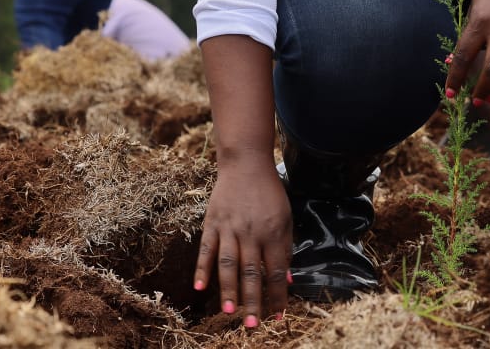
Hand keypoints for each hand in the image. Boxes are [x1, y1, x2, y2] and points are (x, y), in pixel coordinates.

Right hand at [194, 155, 292, 325]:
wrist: (246, 163)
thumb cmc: (270, 192)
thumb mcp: (285, 218)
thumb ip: (286, 248)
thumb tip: (289, 279)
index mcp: (273, 232)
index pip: (277, 270)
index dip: (278, 295)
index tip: (279, 316)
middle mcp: (251, 232)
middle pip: (252, 272)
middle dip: (253, 300)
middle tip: (251, 326)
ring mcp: (230, 227)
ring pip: (228, 264)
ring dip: (228, 289)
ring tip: (229, 312)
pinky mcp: (212, 223)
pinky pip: (206, 249)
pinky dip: (202, 269)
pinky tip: (199, 288)